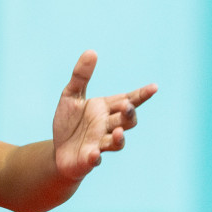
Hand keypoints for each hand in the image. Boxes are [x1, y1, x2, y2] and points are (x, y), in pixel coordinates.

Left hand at [52, 51, 156, 182]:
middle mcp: (107, 126)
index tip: (154, 87)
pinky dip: (95, 157)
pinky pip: (95, 159)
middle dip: (129, 114)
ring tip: (116, 132)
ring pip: (117, 142)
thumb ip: (80, 76)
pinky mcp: (88, 159)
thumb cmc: (68, 123)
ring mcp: (99, 143)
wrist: (58, 151)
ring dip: (118, 138)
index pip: (128, 100)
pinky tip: (93, 153)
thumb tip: (91, 51)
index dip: (141, 95)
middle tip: (127, 107)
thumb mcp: (70, 96)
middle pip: (127, 121)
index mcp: (105, 109)